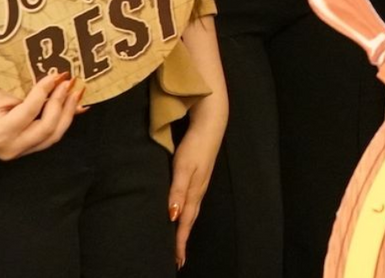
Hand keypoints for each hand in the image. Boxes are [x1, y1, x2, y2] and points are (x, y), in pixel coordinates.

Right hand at [0, 70, 83, 159]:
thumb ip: (25, 97)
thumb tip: (54, 88)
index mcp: (0, 133)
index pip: (31, 111)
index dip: (45, 91)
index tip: (56, 75)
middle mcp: (11, 148)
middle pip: (48, 129)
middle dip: (62, 104)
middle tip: (70, 83)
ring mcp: (18, 153)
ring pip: (52, 137)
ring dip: (67, 114)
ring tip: (76, 94)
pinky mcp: (23, 151)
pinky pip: (47, 138)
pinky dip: (60, 122)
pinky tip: (72, 108)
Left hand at [169, 101, 225, 265]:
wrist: (211, 123)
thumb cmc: (195, 145)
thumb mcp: (183, 167)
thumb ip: (177, 190)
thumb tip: (173, 217)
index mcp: (194, 192)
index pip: (185, 222)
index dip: (180, 241)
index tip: (177, 260)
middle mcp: (198, 191)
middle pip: (190, 220)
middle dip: (183, 240)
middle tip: (177, 258)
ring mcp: (200, 183)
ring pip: (191, 212)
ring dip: (185, 228)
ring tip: (179, 241)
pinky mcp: (199, 176)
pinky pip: (192, 203)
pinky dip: (187, 214)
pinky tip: (182, 213)